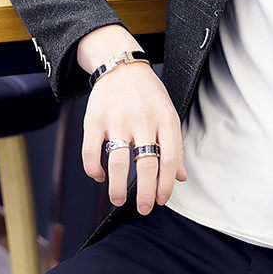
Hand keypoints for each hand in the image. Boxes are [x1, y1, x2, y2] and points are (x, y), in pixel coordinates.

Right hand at [79, 27, 185, 214]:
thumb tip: (180, 177)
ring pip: (118, 163)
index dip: (165, 184)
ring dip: (118, 188)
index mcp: (165, 119)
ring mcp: (117, 120)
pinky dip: (94, 170)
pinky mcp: (94, 120)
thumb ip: (175, 146)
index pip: (169, 159)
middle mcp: (142, 120)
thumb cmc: (148, 94)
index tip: (161, 200)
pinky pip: (91, 152)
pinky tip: (100, 178)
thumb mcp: (168, 114)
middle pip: (146, 165)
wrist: (120, 64)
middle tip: (143, 209)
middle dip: (145, 193)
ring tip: (119, 200)